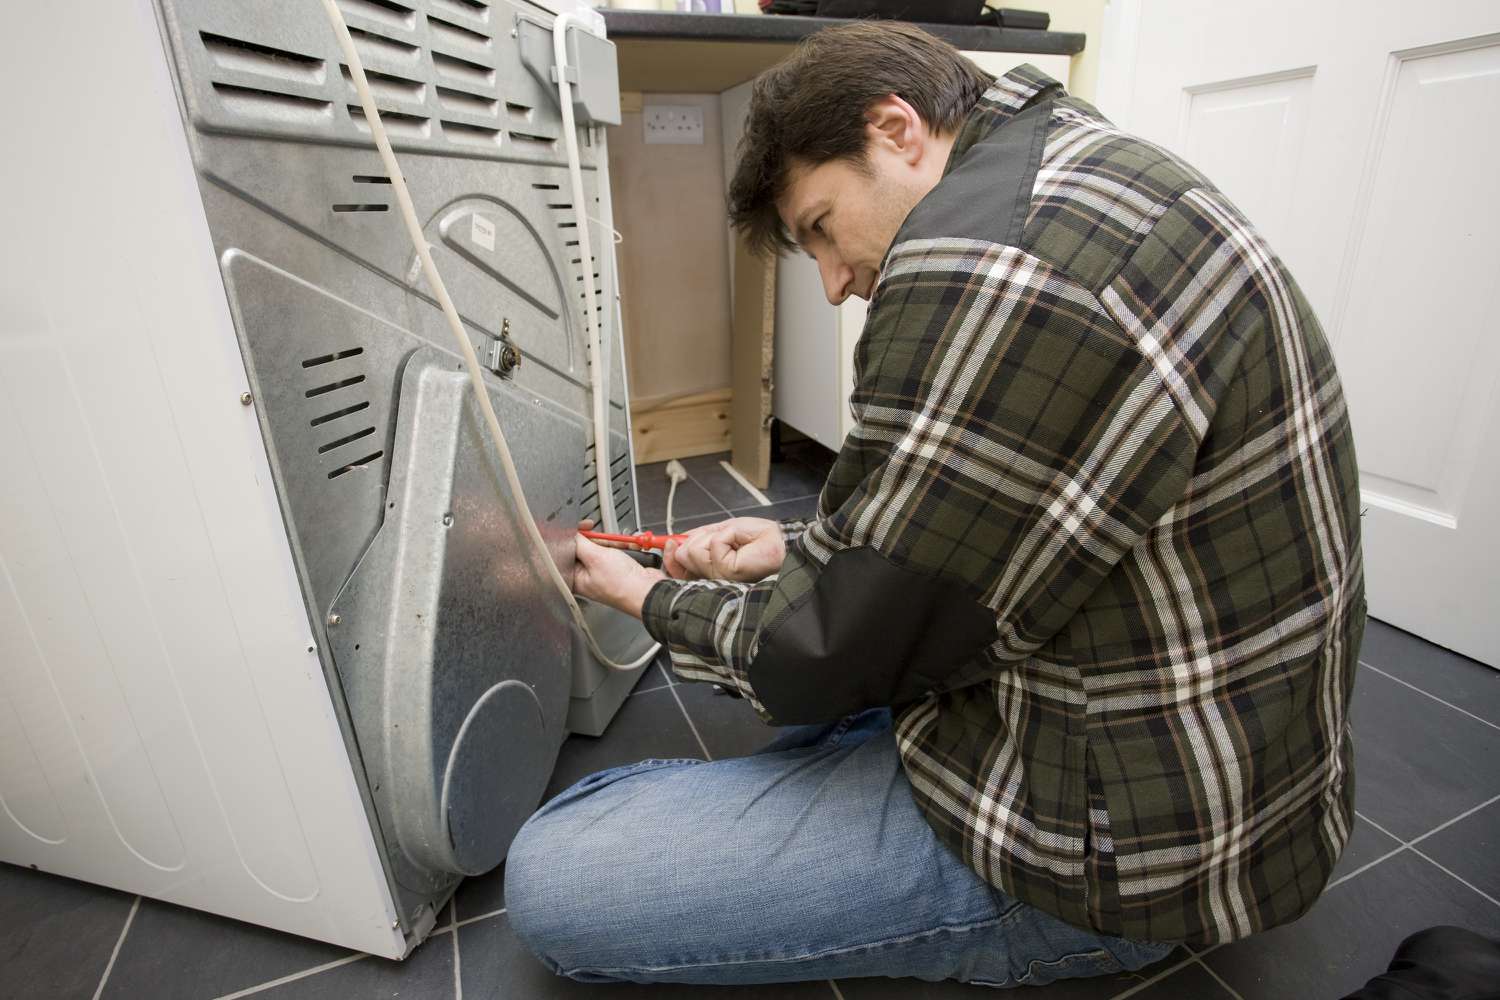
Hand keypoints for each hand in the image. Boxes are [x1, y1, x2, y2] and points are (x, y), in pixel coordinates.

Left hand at [573, 520, 663, 618]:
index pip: (568, 552)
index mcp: (576, 578)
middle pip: (585, 547)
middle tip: (605, 540)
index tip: (582, 527)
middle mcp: (588, 576)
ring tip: (621, 548)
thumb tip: (573, 534)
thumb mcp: (596, 558)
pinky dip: (623, 547)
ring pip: (602, 547)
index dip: (574, 537)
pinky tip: (628, 550)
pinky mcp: (617, 567)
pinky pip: (615, 550)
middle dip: (599, 540)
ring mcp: (603, 571)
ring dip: (614, 543)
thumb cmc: (622, 586)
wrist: (649, 590)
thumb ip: (580, 543)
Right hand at [663, 517, 784, 581]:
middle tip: (718, 536)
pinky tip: (738, 543)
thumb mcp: (725, 530)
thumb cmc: (762, 538)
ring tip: (734, 541)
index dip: (670, 558)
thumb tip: (680, 541)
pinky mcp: (729, 572)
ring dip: (713, 536)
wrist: (783, 541)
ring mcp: (720, 577)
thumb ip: (702, 536)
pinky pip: (713, 545)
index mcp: (711, 569)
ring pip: (694, 550)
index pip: (680, 570)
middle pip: (682, 559)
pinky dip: (724, 535)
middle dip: (693, 540)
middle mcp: (713, 577)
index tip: (667, 544)